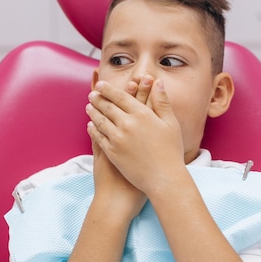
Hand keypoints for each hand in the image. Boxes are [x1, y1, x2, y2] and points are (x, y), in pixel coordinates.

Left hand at [86, 78, 183, 195]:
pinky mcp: (112, 153)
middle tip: (92, 94)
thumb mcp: (171, 124)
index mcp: (142, 114)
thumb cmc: (171, 152)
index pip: (120, 96)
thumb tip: (158, 82)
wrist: (164, 179)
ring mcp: (117, 139)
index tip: (100, 84)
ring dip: (93, 112)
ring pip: (100, 121)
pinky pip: (98, 137)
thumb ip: (162, 102)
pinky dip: (93, 129)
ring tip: (89, 107)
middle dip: (97, 98)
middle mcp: (127, 124)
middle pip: (107, 106)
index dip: (108, 89)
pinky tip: (91, 126)